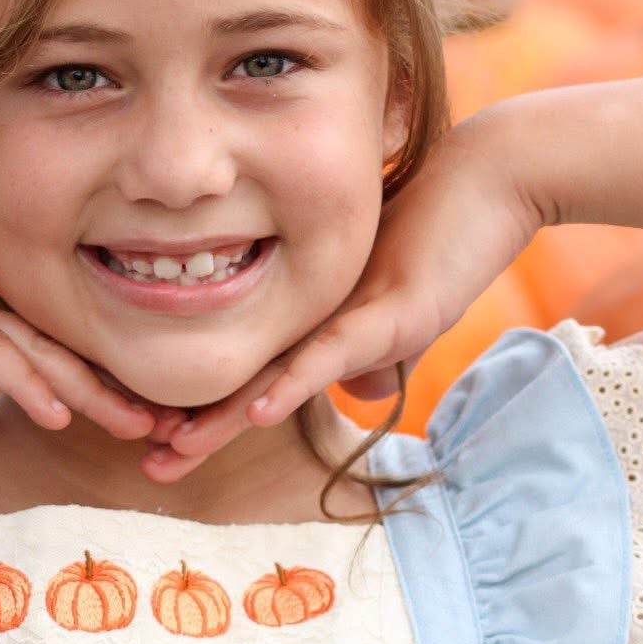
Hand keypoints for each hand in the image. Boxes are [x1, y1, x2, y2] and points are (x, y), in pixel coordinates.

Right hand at [0, 120, 157, 444]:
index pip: (58, 360)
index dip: (104, 391)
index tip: (151, 421)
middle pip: (71, 359)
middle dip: (124, 396)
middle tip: (180, 429)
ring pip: (46, 358)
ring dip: (96, 395)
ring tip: (145, 426)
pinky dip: (29, 382)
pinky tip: (63, 410)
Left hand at [139, 107, 541, 480]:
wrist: (494, 179)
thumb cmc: (449, 234)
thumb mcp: (405, 312)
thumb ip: (379, 354)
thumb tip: (359, 397)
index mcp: (316, 315)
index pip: (253, 373)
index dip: (212, 412)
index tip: (165, 451)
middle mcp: (317, 311)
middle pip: (245, 376)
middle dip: (196, 425)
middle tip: (148, 464)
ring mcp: (347, 309)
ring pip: (272, 369)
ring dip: (222, 415)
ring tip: (174, 448)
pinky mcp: (387, 309)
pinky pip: (329, 352)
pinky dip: (292, 384)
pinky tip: (256, 413)